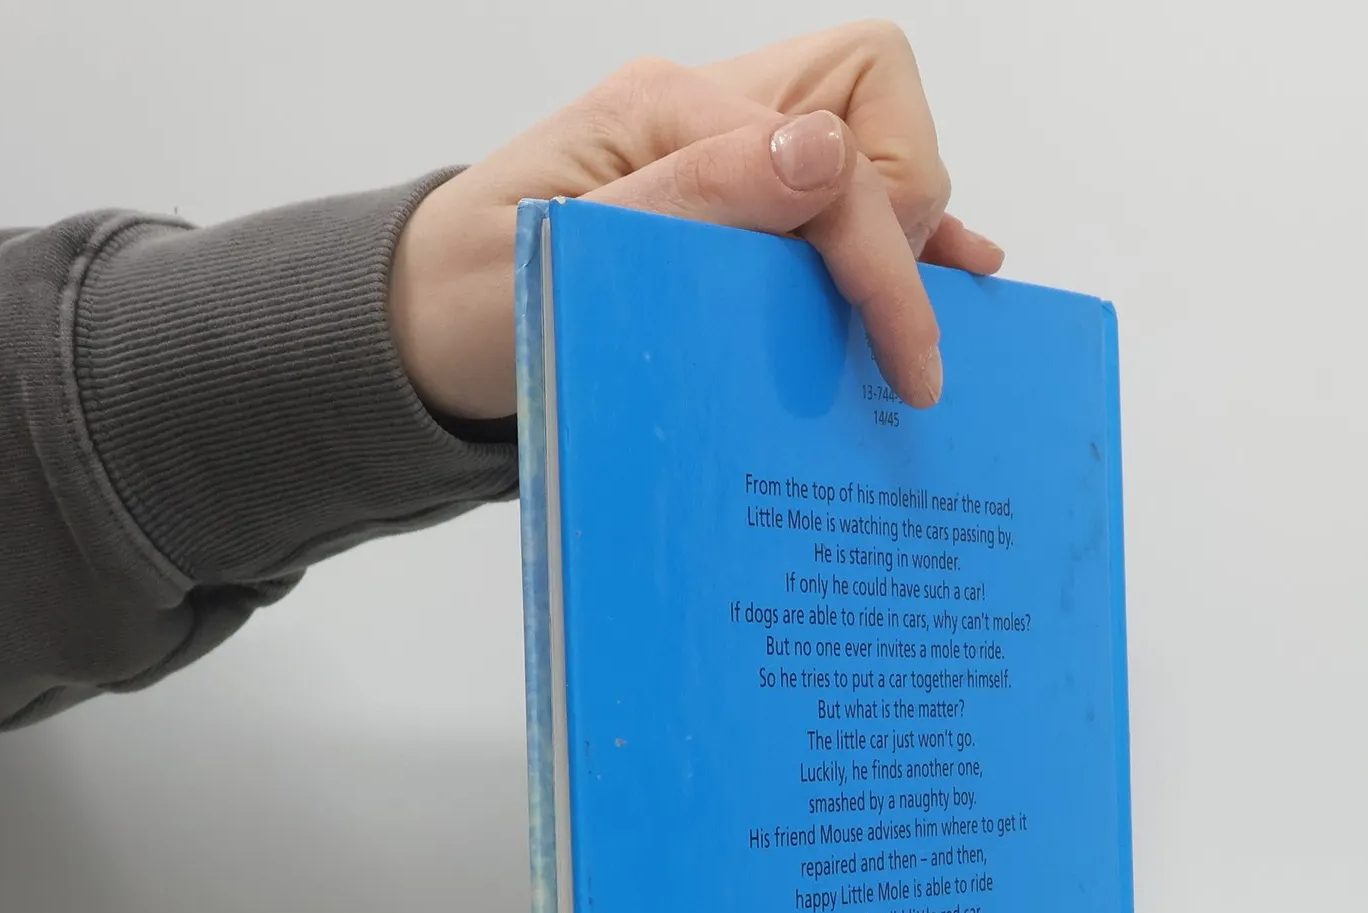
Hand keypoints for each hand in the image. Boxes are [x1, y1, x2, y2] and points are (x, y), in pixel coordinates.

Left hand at [389, 22, 1001, 420]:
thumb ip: (691, 197)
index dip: (886, 251)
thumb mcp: (565, 256)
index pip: (833, 149)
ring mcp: (727, 157)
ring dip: (902, 229)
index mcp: (668, 109)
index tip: (911, 359)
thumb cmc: (474, 305)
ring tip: (919, 326)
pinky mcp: (735, 211)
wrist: (422, 340)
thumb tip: (822, 151)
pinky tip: (945, 284)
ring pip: (870, 147)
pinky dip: (897, 240)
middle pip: (874, 99)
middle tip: (884, 319)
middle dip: (905, 204)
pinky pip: (842, 199)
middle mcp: (709, 115)